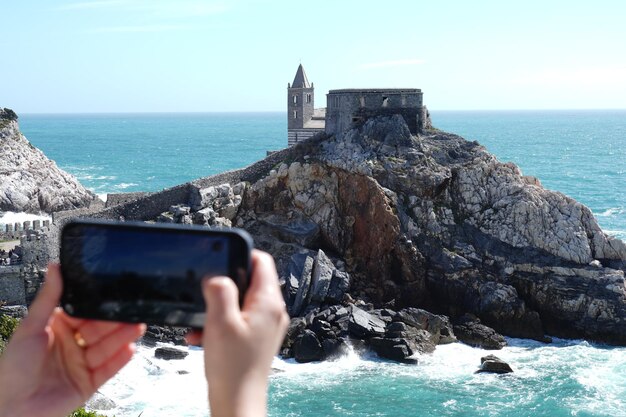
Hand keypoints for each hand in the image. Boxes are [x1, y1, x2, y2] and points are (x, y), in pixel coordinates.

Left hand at [0, 264, 145, 416]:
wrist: (13, 409)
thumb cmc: (13, 369)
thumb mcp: (30, 327)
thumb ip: (47, 298)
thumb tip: (55, 267)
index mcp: (57, 328)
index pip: (85, 313)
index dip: (99, 306)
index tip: (115, 295)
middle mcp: (71, 344)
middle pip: (99, 330)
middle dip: (116, 322)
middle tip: (133, 311)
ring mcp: (81, 364)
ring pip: (106, 348)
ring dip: (123, 338)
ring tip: (137, 327)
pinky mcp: (88, 383)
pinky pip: (108, 370)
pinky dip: (119, 360)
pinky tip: (130, 349)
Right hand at [188, 250, 288, 416]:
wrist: (238, 402)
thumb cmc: (232, 367)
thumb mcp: (220, 321)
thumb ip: (219, 291)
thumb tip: (217, 276)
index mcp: (268, 302)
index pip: (262, 260)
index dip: (240, 254)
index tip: (220, 259)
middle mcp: (273, 311)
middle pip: (250, 280)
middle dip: (225, 285)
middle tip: (207, 295)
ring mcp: (267, 326)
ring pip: (241, 302)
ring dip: (219, 307)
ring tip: (203, 322)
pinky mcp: (258, 339)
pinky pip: (239, 320)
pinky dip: (221, 323)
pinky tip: (204, 337)